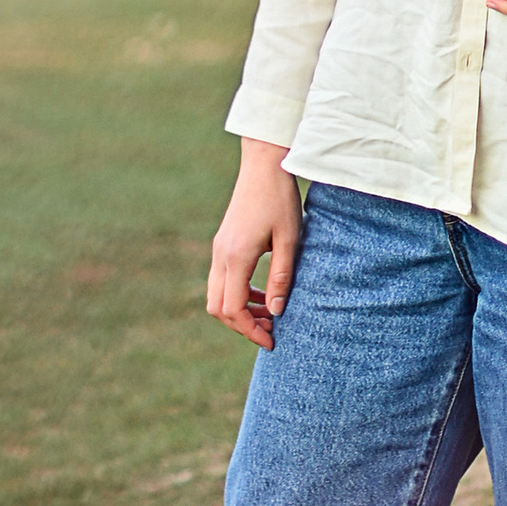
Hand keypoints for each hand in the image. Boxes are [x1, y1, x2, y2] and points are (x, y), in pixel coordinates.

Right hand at [206, 137, 302, 350]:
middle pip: (217, 308)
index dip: (250, 330)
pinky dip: (239, 294)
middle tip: (270, 332)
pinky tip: (264, 294)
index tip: (271, 340)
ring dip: (240, 310)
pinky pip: (223, 280)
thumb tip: (278, 312)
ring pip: (217, 295)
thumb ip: (282, 277)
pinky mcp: (223, 243)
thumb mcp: (289, 240)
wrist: (264, 165)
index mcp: (236, 256)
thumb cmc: (280, 200)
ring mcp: (219, 249)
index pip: (232, 308)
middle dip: (241, 325)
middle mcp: (221, 255)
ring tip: (272, 314)